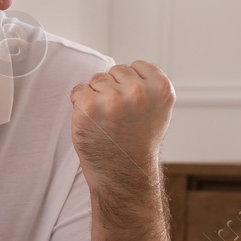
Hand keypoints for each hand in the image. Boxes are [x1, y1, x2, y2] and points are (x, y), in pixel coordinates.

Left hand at [69, 60, 174, 183]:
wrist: (122, 173)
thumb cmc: (137, 142)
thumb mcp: (158, 110)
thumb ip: (148, 86)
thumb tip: (128, 68)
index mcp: (161, 89)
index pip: (137, 66)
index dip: (131, 85)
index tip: (134, 106)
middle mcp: (138, 92)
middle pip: (116, 71)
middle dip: (114, 90)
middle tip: (119, 117)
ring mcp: (112, 99)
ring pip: (97, 79)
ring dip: (97, 96)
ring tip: (107, 121)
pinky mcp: (88, 106)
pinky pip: (78, 90)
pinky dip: (80, 104)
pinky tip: (93, 122)